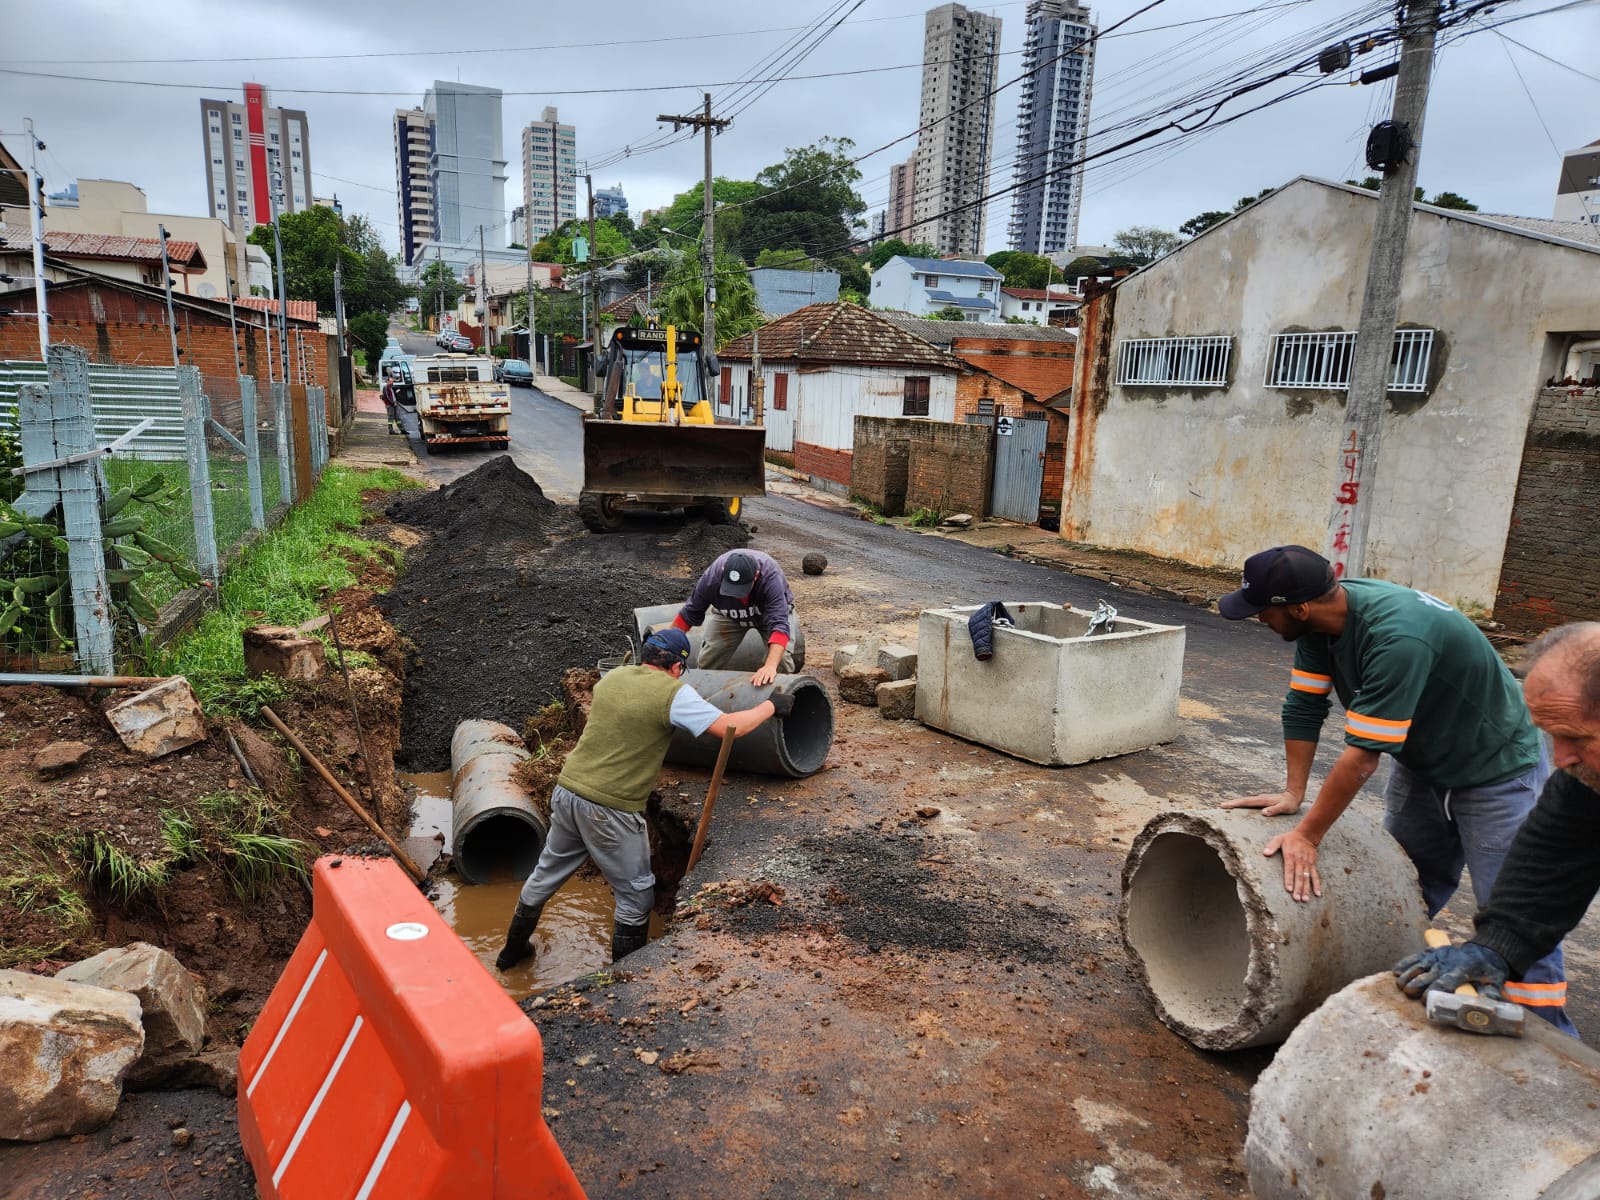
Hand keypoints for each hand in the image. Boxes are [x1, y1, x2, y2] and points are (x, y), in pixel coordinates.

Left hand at [751, 663, 777, 686]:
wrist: (770, 665)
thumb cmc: (764, 670)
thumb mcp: (759, 672)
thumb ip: (755, 676)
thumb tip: (750, 681)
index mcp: (760, 672)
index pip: (757, 676)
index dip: (755, 680)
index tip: (754, 684)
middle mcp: (764, 672)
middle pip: (761, 676)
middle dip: (759, 680)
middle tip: (758, 685)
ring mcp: (768, 673)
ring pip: (766, 676)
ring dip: (765, 679)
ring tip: (763, 683)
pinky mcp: (773, 674)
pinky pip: (772, 677)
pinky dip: (771, 679)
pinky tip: (770, 682)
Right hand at [766, 690, 794, 718]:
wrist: (770, 706)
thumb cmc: (773, 699)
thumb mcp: (775, 692)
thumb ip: (778, 688)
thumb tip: (781, 685)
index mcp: (788, 697)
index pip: (793, 697)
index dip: (790, 698)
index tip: (786, 699)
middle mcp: (790, 702)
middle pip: (791, 703)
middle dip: (788, 703)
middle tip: (783, 704)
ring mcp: (788, 708)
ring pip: (789, 708)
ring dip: (787, 708)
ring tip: (782, 708)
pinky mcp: (787, 713)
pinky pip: (788, 713)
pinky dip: (785, 713)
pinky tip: (781, 712)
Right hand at [1221, 791, 1303, 815]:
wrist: (1294, 795)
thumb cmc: (1290, 804)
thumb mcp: (1284, 808)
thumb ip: (1274, 810)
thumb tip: (1263, 812)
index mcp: (1262, 800)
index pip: (1246, 802)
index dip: (1236, 804)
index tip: (1226, 805)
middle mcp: (1259, 798)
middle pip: (1243, 800)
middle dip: (1232, 803)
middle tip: (1222, 805)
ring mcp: (1260, 799)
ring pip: (1245, 800)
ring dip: (1236, 803)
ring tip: (1227, 806)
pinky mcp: (1261, 801)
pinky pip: (1249, 802)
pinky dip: (1242, 803)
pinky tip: (1240, 806)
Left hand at [1263, 828, 1321, 901]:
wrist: (1307, 835)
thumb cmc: (1290, 838)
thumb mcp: (1279, 839)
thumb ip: (1272, 846)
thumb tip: (1265, 853)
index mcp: (1290, 856)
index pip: (1289, 869)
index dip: (1289, 879)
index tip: (1289, 889)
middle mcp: (1299, 861)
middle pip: (1299, 876)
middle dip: (1298, 888)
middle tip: (1297, 898)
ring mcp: (1307, 864)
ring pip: (1307, 878)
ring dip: (1306, 889)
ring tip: (1305, 899)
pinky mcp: (1313, 865)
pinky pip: (1315, 876)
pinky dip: (1317, 885)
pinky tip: (1317, 893)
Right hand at [1394, 942, 1509, 1000]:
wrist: (1484, 951)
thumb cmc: (1489, 970)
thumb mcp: (1496, 980)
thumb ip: (1492, 993)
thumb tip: (1490, 1008)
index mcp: (1463, 969)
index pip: (1446, 981)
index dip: (1434, 990)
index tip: (1424, 1000)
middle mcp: (1447, 962)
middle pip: (1428, 974)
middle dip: (1416, 983)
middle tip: (1408, 993)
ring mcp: (1438, 956)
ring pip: (1419, 965)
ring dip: (1408, 975)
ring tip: (1400, 986)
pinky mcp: (1431, 952)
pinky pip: (1416, 957)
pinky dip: (1405, 963)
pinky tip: (1395, 972)